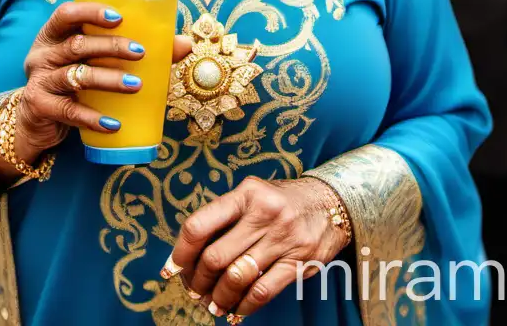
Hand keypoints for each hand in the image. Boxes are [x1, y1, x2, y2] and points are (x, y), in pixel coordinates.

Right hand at [7, 2, 192, 168]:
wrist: (35, 122)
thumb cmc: (73, 83)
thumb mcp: (93, 63)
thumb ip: (133, 52)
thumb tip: (183, 45)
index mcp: (54, 35)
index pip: (66, 13)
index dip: (90, 12)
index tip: (119, 17)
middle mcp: (42, 54)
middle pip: (77, 44)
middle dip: (110, 47)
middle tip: (140, 52)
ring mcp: (39, 81)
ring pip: (75, 76)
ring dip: (108, 79)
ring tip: (135, 85)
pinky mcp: (40, 107)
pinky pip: (69, 111)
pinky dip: (92, 117)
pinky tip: (113, 123)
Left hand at [164, 176, 351, 320]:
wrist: (333, 202)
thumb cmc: (282, 201)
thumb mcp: (253, 194)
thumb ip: (225, 216)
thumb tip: (189, 252)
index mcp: (245, 194)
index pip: (199, 225)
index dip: (180, 252)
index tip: (173, 268)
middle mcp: (264, 214)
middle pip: (215, 257)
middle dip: (198, 280)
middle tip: (194, 290)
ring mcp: (283, 238)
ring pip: (237, 277)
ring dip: (219, 297)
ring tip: (213, 304)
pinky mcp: (299, 261)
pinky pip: (263, 291)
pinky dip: (244, 305)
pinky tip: (236, 310)